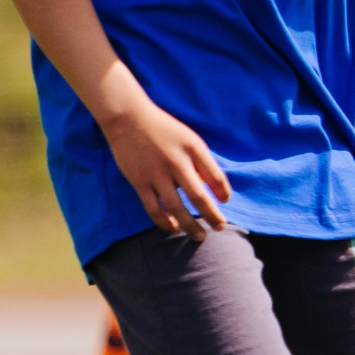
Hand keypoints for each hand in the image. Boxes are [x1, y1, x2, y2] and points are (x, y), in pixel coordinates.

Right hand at [104, 96, 231, 238]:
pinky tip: (173, 228)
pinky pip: (154, 208)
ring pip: (176, 207)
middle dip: (212, 216)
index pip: (215, 175)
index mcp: (193, 148)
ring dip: (190, 225)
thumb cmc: (163, 129)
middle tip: (220, 227)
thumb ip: (200, 161)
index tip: (226, 201)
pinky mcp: (139, 182)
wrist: (128, 118)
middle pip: (198, 196)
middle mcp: (176, 162)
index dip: (223, 191)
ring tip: (200, 236)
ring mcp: (156, 174)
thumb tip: (209, 187)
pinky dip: (164, 222)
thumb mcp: (188, 139)